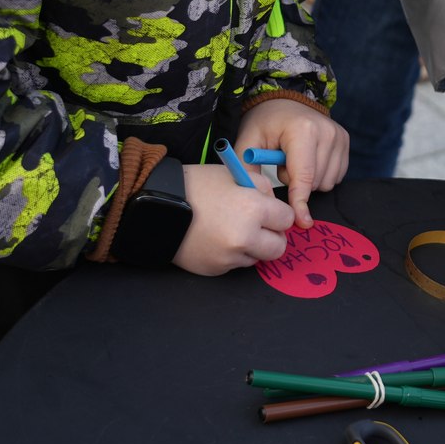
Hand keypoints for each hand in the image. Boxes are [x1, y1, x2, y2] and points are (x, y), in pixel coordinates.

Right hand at [172, 162, 294, 275]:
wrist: (157, 208)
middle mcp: (245, 237)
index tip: (270, 212)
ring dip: (251, 247)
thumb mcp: (233, 174)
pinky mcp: (216, 269)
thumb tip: (274, 203)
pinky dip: (231, 254)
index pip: (287, 220)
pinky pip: (235, 264)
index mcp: (253, 209)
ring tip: (231, 230)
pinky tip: (216, 239)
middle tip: (259, 226)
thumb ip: (260, 187)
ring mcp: (230, 257)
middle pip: (279, 247)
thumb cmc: (196, 186)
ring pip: (257, 257)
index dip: (279, 214)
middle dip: (272, 236)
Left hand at [236, 98, 348, 226]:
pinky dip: (320, 175)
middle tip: (282, 165)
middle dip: (297, 184)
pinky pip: (336, 175)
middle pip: (316, 182)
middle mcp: (326, 132)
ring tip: (294, 161)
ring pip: (328, 182)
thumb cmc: (264, 122)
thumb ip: (248, 171)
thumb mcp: (248, 142)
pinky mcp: (345, 141)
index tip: (301, 222)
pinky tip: (308, 160)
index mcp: (302, 131)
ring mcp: (339, 136)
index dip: (300, 202)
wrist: (284, 101)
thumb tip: (257, 200)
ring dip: (309, 180)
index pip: (304, 176)